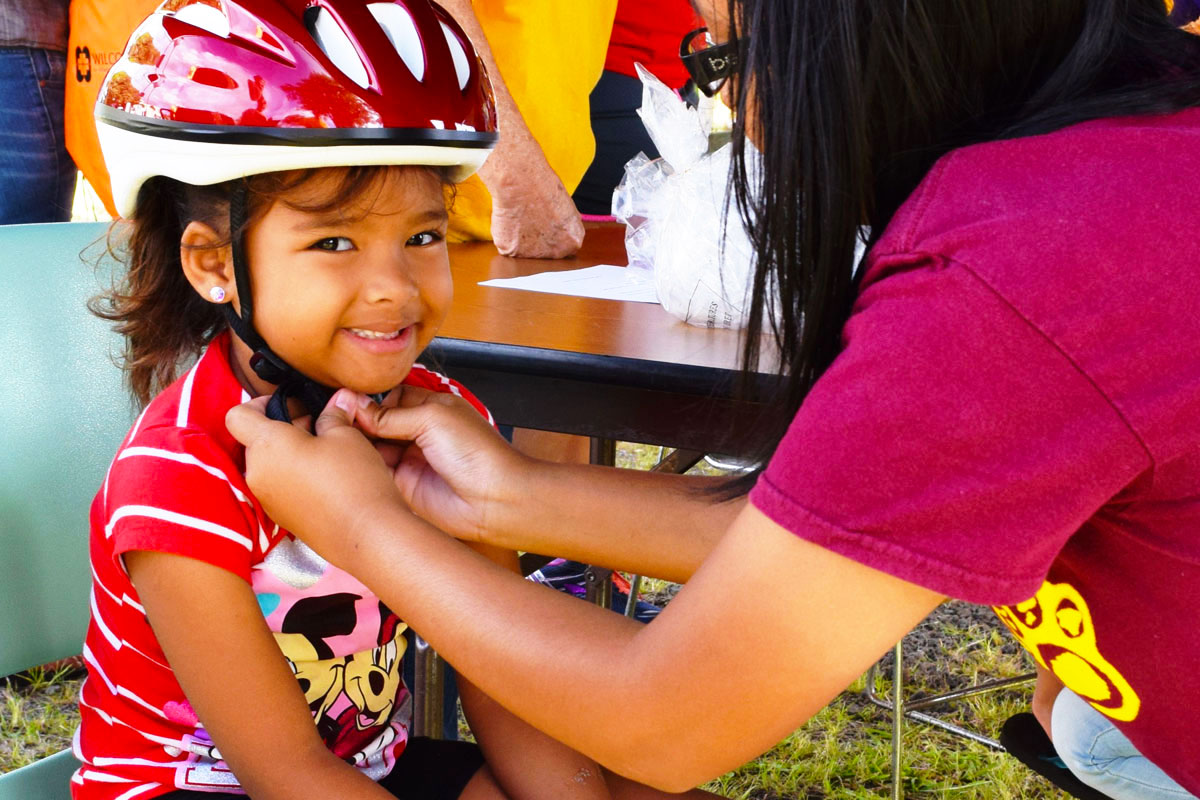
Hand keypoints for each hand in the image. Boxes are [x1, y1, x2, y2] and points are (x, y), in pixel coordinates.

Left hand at [225, 393, 405, 567]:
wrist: (366, 534)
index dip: (259, 404)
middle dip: (285, 429)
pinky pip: (278, 486)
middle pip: (256, 440)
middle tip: (320, 428)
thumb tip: (337, 402)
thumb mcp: (346, 435)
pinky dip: (295, 476)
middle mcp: (257, 472)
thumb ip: (333, 414)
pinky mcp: (280, 515)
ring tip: (327, 456)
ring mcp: (266, 498)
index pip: (237, 415)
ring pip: (268, 463)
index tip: (288, 404)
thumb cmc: (354, 481)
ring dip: (291, 454)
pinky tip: (326, 480)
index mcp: (266, 445)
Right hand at [353, 385, 531, 542]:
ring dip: (356, 442)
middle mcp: (418, 431)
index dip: (368, 399)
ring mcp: (410, 458)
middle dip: (358, 420)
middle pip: (377, 421)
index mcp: (430, 407)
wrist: (494, 498)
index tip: (344, 400)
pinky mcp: (403, 484)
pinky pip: (375, 471)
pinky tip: (347, 459)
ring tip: (336, 437)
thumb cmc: (479, 453)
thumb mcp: (432, 418)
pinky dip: (361, 465)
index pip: (389, 397)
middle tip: (334, 419)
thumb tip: (356, 406)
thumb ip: (391, 415)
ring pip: (372, 446)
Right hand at [481, 143, 585, 258]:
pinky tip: (510, 221)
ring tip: (521, 218)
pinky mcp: (512, 252)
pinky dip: (506, 236)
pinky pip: (508, 247)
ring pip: (526, 251)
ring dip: (522, 239)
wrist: (520, 184)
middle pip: (547, 253)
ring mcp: (534, 255)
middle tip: (531, 221)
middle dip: (539, 241)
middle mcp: (557, 252)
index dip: (553, 235)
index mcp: (573, 241)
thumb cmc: (543, 188)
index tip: (545, 225)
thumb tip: (559, 230)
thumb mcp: (567, 208)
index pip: (565, 246)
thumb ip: (565, 226)